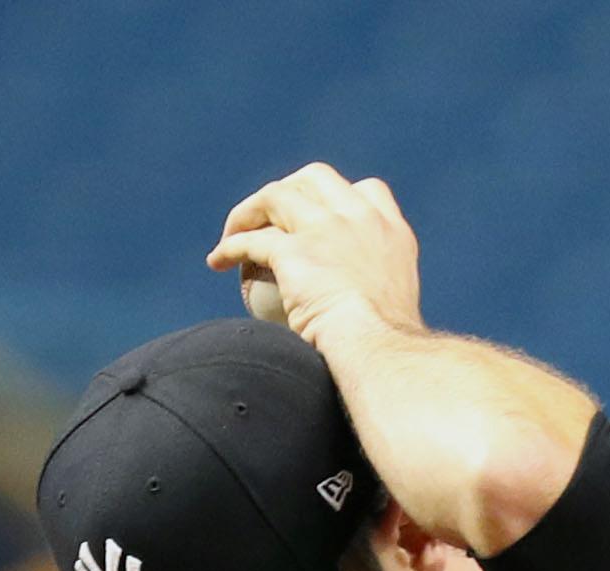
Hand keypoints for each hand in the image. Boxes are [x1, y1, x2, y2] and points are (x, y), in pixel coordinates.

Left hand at [208, 163, 423, 347]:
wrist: (378, 352)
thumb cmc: (384, 350)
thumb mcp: (391, 315)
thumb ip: (371, 302)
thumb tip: (355, 321)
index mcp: (391, 233)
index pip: (368, 192)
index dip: (337, 200)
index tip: (319, 219)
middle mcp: (360, 219)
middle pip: (315, 178)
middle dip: (286, 189)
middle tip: (267, 218)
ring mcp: (327, 230)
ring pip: (276, 196)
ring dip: (249, 211)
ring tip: (231, 234)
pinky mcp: (295, 251)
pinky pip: (251, 241)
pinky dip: (229, 247)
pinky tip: (218, 261)